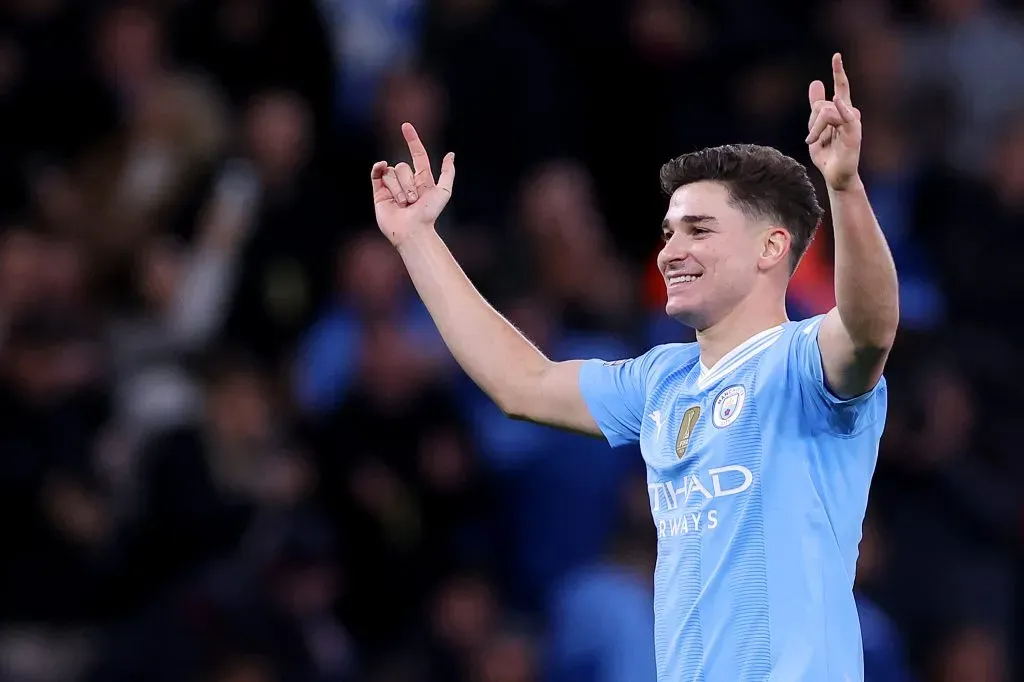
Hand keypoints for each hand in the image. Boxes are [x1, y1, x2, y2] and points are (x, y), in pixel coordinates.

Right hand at [371, 123, 455, 246]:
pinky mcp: (379, 192)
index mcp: (421, 178)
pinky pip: (377, 173)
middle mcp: (406, 180)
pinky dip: (378, 168)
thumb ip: (448, 173)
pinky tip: (380, 167)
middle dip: (408, 184)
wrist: (413, 230)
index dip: (412, 140)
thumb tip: (450, 154)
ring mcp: (391, 186)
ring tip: (403, 204)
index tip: (405, 126)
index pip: (417, 154)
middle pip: (403, 166)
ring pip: (391, 172)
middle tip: (413, 201)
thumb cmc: (430, 214)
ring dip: (398, 189)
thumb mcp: (444, 191)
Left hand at [806, 53, 861, 190]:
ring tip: (814, 143)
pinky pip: (845, 117)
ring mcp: (852, 123)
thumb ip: (815, 107)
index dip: (838, 71)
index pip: (841, 87)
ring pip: (825, 111)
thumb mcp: (815, 127)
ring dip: (815, 129)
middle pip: (823, 104)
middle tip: (811, 139)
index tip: (836, 55)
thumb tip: (816, 82)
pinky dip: (839, 109)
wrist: (834, 176)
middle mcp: (850, 114)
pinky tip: (837, 101)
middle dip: (812, 120)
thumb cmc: (828, 154)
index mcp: (841, 111)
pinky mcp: (853, 134)